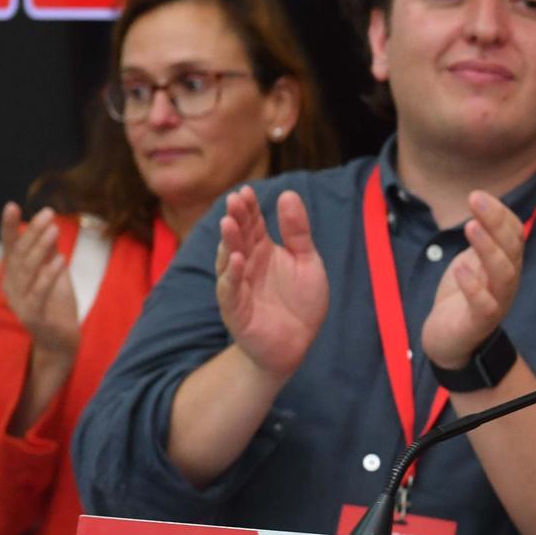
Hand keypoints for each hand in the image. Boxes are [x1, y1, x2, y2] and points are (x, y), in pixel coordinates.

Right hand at [0, 203, 78, 356]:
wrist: (60, 343)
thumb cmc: (56, 308)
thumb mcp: (54, 276)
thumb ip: (49, 255)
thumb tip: (49, 227)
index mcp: (15, 276)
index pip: (10, 248)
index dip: (9, 227)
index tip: (12, 205)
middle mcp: (13, 286)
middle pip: (20, 255)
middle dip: (33, 232)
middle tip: (48, 213)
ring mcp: (21, 301)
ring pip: (28, 270)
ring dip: (41, 248)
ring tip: (54, 229)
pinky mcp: (34, 315)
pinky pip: (40, 292)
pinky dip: (50, 274)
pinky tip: (61, 259)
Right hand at [217, 186, 327, 379]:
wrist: (296, 344)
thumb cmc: (299, 302)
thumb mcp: (306, 261)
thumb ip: (298, 232)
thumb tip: (288, 193)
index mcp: (262, 250)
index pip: (252, 223)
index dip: (249, 208)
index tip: (246, 191)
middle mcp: (246, 264)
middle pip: (238, 237)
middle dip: (236, 218)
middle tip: (235, 200)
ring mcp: (238, 286)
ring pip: (229, 260)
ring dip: (229, 242)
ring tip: (229, 223)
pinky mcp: (236, 310)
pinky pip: (231, 290)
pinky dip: (232, 275)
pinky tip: (237, 260)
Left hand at [422, 192, 523, 368]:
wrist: (451, 341)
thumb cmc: (462, 298)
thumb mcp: (472, 261)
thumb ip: (482, 240)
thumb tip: (483, 203)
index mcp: (507, 263)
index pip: (514, 233)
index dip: (500, 213)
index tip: (479, 196)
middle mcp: (507, 281)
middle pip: (512, 248)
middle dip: (495, 221)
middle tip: (476, 199)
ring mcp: (497, 302)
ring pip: (503, 273)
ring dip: (488, 249)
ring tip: (470, 227)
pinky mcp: (479, 322)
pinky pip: (484, 305)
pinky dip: (474, 287)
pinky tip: (461, 269)